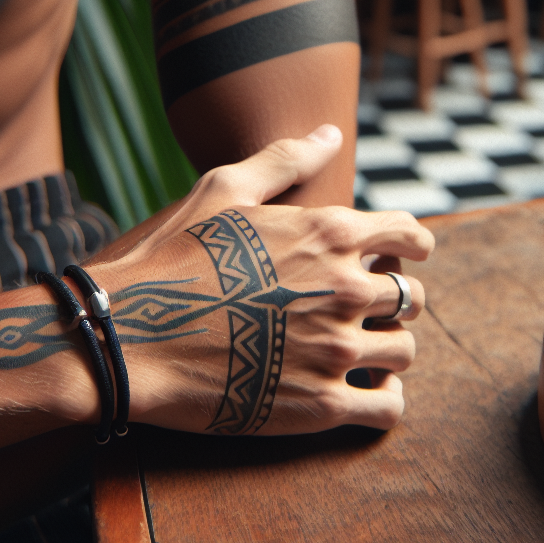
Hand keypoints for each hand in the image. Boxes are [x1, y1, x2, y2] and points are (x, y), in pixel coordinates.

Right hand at [86, 130, 432, 434]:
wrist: (129, 335)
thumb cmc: (174, 256)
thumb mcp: (225, 189)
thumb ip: (286, 158)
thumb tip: (332, 134)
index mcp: (331, 233)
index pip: (412, 237)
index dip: (415, 245)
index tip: (407, 255)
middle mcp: (345, 289)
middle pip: (413, 297)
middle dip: (398, 299)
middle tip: (370, 307)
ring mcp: (335, 349)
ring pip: (405, 351)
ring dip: (391, 348)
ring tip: (366, 349)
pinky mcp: (319, 405)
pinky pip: (388, 408)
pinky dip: (386, 401)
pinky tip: (367, 393)